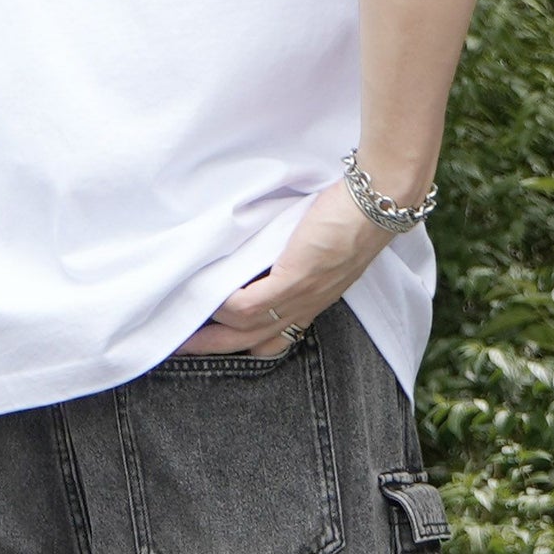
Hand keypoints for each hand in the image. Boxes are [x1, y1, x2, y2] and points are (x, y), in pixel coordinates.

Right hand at [174, 180, 394, 358]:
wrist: (376, 203)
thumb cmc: (351, 216)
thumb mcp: (321, 248)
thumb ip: (295, 256)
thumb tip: (263, 250)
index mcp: (312, 302)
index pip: (275, 340)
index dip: (243, 346)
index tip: (214, 343)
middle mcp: (306, 307)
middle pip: (253, 345)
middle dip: (213, 351)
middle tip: (177, 349)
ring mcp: (300, 296)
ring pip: (245, 330)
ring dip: (208, 334)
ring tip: (179, 328)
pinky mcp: (294, 278)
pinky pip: (248, 305)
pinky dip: (222, 305)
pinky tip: (205, 297)